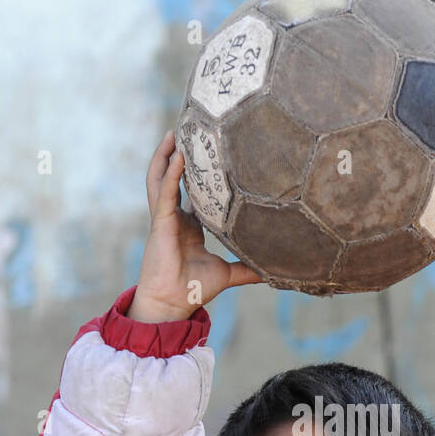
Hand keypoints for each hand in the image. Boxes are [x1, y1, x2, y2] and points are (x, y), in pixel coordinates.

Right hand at [127, 131, 263, 320]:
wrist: (175, 303)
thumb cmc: (195, 289)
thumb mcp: (229, 273)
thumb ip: (248, 267)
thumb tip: (275, 269)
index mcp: (187, 227)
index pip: (191, 193)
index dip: (195, 174)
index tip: (209, 155)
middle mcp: (173, 218)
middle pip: (171, 179)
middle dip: (176, 155)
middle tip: (186, 132)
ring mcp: (164, 219)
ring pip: (160, 179)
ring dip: (165, 155)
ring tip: (173, 133)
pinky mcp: (159, 223)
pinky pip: (163, 192)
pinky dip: (170, 173)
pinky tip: (177, 156)